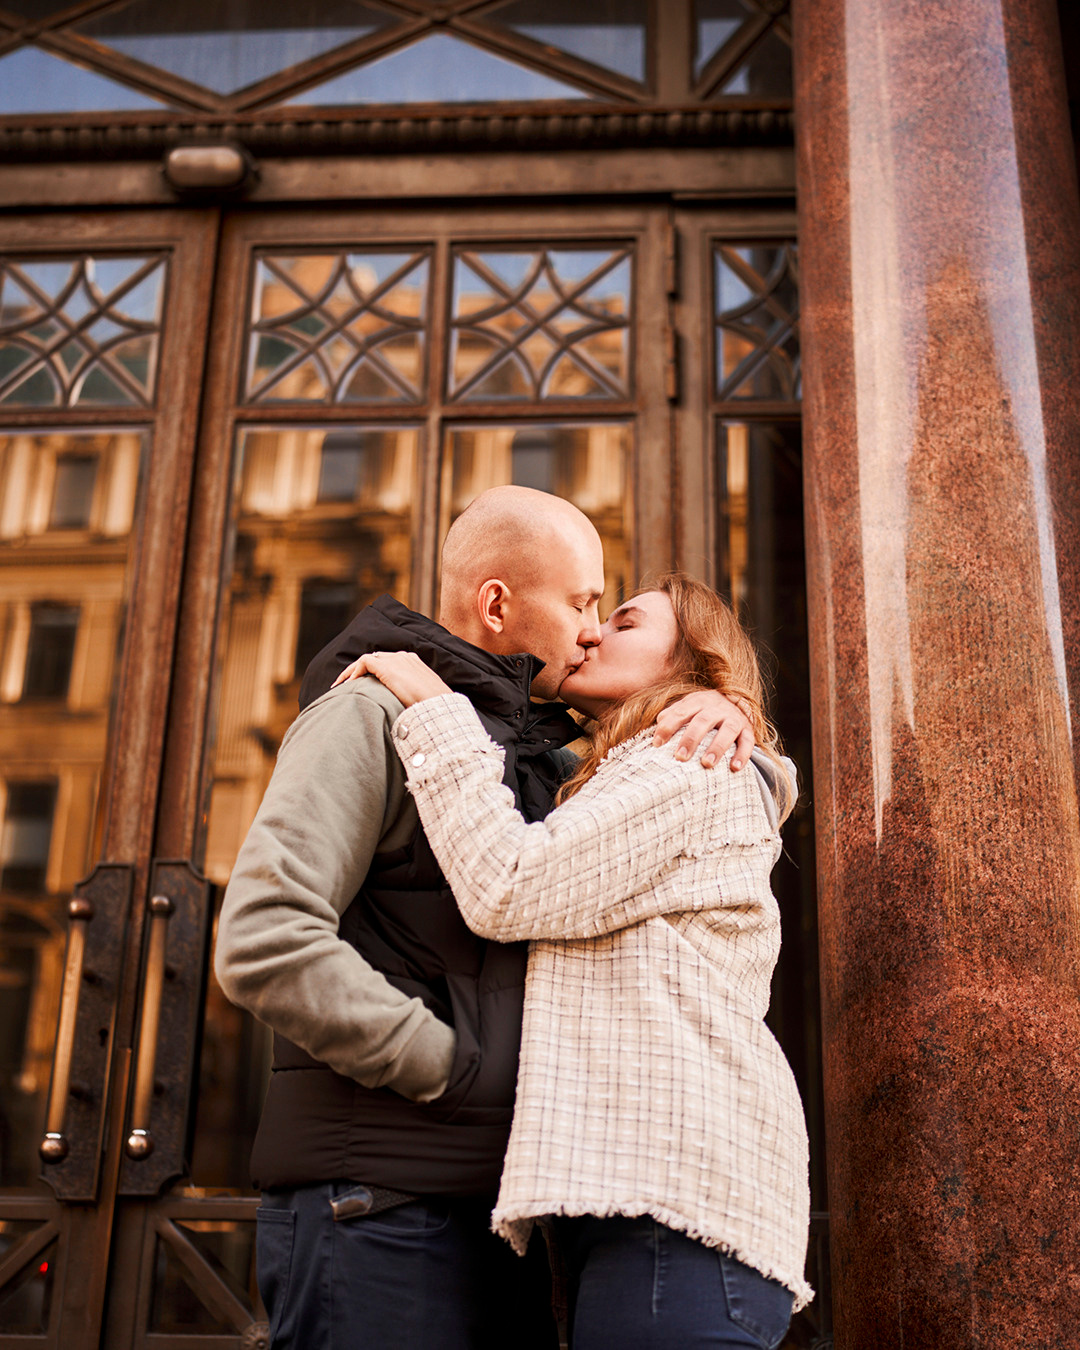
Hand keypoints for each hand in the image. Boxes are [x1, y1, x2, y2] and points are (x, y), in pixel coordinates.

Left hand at [331, 651, 451, 706]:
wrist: (439, 706)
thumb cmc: (434, 708)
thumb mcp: (423, 699)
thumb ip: (411, 699)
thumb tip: (403, 715)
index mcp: (413, 663)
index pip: (388, 662)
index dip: (372, 673)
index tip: (363, 686)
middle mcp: (403, 658)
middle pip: (375, 658)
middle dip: (358, 671)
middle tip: (345, 685)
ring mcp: (395, 660)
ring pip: (366, 659)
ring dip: (351, 672)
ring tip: (340, 685)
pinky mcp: (387, 667)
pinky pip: (364, 663)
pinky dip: (354, 672)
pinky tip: (348, 685)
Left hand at [652, 690, 754, 769]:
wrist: (737, 701)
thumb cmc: (704, 709)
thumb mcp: (688, 706)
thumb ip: (672, 714)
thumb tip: (658, 724)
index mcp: (698, 701)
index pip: (681, 712)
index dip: (668, 727)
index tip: (657, 744)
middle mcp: (717, 707)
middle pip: (703, 721)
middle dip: (691, 739)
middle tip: (680, 757)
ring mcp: (734, 718)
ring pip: (727, 731)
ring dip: (717, 748)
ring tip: (706, 764)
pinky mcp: (748, 729)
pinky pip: (747, 741)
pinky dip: (743, 754)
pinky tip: (734, 767)